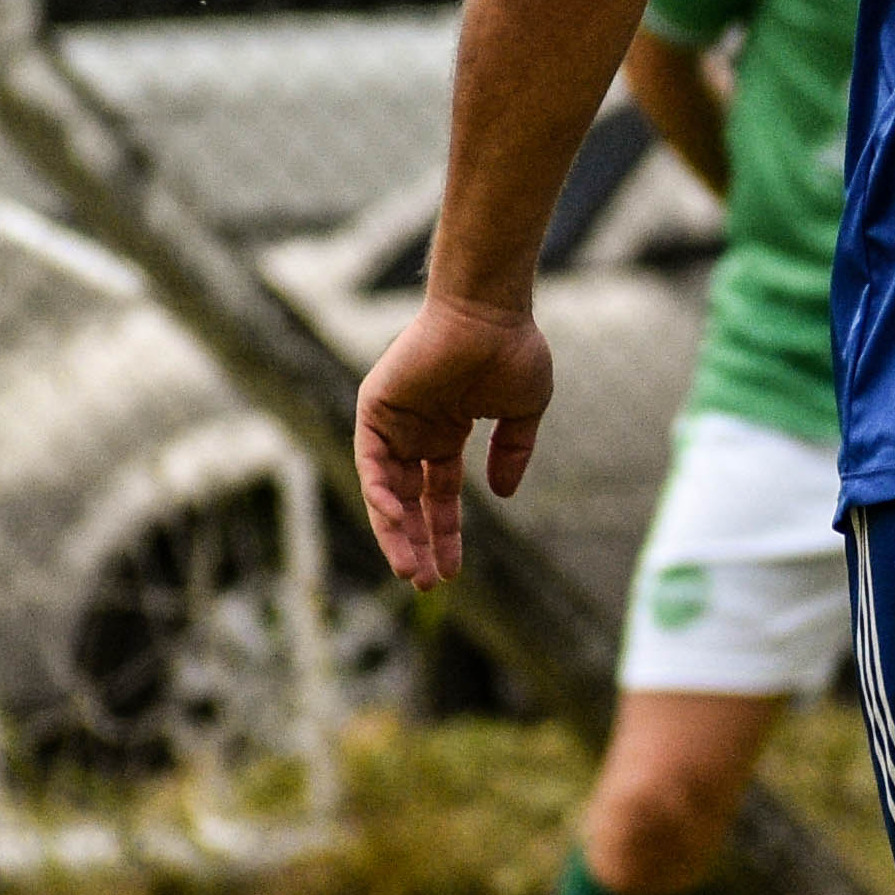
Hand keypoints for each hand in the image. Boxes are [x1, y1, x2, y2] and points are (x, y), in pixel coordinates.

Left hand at [352, 290, 554, 587]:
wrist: (489, 311)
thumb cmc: (511, 350)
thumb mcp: (522, 413)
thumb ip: (512, 454)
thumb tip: (504, 494)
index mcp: (447, 432)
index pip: (439, 495)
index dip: (445, 534)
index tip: (453, 572)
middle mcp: (415, 431)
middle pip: (410, 502)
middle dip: (418, 544)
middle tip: (427, 584)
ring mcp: (393, 421)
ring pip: (387, 492)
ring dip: (396, 533)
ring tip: (411, 571)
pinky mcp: (375, 409)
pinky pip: (372, 464)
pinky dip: (380, 496)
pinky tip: (396, 525)